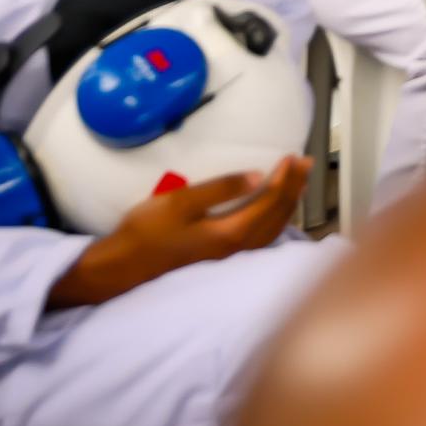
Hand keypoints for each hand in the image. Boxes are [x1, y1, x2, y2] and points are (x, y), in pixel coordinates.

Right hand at [45, 156, 308, 311]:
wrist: (120, 268)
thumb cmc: (146, 233)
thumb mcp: (180, 202)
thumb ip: (220, 188)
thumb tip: (256, 175)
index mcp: (230, 234)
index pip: (270, 202)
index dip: (285, 179)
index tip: (294, 157)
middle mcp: (235, 250)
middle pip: (277, 218)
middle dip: (294, 190)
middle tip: (305, 165)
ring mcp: (228, 259)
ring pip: (271, 232)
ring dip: (287, 206)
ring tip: (296, 185)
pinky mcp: (218, 261)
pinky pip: (260, 240)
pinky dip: (273, 222)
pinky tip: (270, 215)